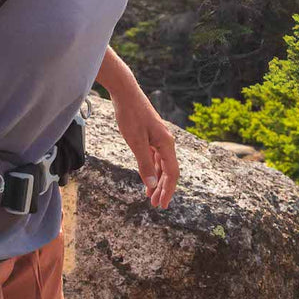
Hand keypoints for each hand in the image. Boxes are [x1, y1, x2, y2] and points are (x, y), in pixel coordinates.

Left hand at [110, 92, 179, 208]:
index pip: (172, 173)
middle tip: (156, 205)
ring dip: (157, 180)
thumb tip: (152, 184)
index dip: (168, 190)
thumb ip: (144, 163)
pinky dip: (151, 169)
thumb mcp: (135, 142)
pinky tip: (147, 177)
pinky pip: (154, 157)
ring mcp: (159, 139)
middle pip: (169, 171)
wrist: (125, 93)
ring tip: (150, 195)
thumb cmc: (130, 115)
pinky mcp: (151, 136)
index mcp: (166, 144)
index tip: (162, 205)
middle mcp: (166, 142)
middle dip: (163, 189)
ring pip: (161, 165)